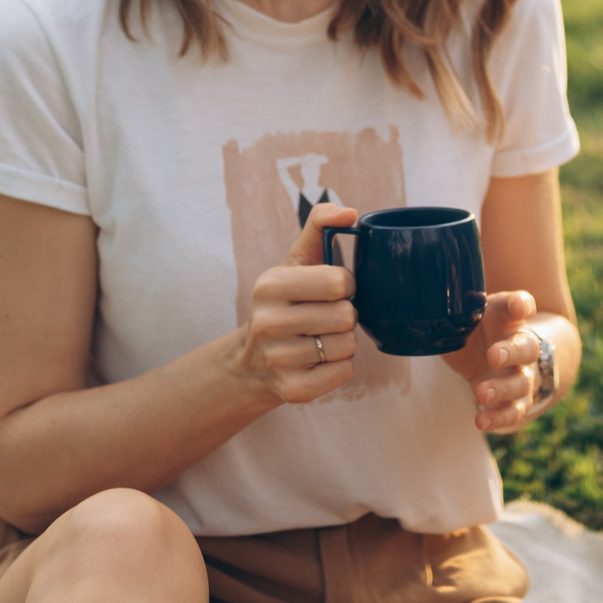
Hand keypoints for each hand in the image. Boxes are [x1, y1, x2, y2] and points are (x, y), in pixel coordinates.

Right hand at [233, 202, 359, 406]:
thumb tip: (351, 213)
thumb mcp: (295, 261)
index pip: (338, 282)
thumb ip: (319, 226)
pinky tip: (318, 360)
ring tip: (321, 337)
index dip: (345, 285)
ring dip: (343, 341)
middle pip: (347, 316)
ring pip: (348, 345)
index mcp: (270, 284)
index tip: (331, 289)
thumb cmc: (285, 301)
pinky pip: (344, 372)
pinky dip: (340, 366)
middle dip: (346, 314)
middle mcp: (268, 322)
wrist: (252, 361)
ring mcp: (278, 359)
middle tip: (326, 316)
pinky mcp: (293, 390)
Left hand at [457, 291, 549, 431]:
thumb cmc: (477, 326)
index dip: (522, 305)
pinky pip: (513, 412)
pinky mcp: (513, 401)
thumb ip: (458, 305)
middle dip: (512, 352)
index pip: (522, 305)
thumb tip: (429, 296)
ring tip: (481, 394)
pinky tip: (480, 421)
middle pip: (528, 348)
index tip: (518, 308)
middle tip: (493, 355)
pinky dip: (499, 419)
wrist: (489, 351)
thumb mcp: (469, 311)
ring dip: (502, 390)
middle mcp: (521, 345)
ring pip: (521, 384)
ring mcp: (519, 375)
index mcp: (509, 318)